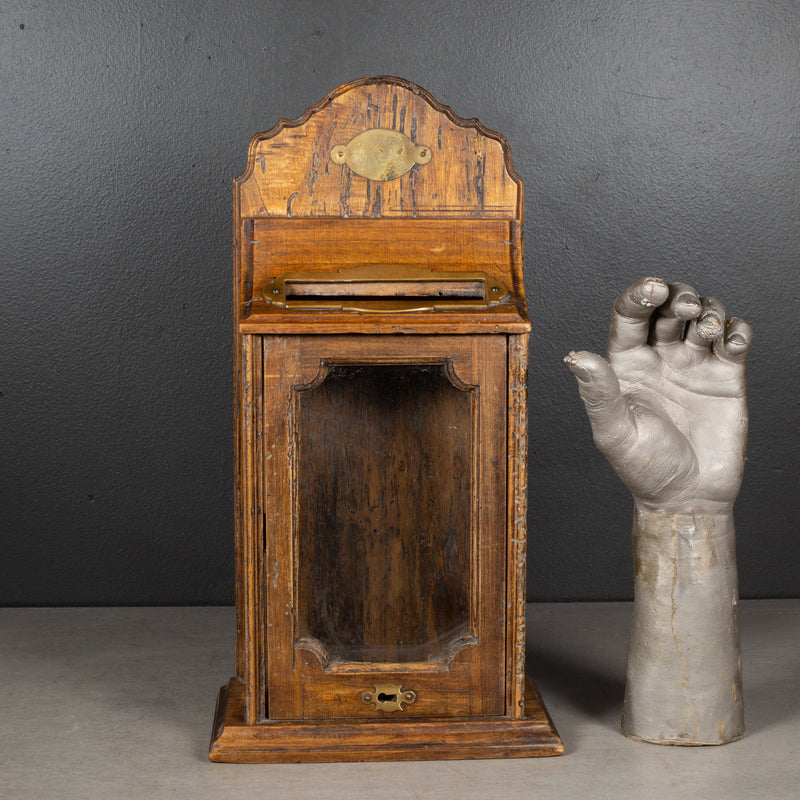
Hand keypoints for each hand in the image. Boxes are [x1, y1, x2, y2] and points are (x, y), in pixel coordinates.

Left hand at [565, 278, 752, 512]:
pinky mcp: (725, 376)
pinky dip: (737, 330)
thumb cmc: (644, 467)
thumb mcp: (615, 431)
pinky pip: (734, 339)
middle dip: (677, 296)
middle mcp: (658, 358)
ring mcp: (692, 364)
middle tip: (685, 309)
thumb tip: (576, 357)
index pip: (629, 315)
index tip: (654, 289)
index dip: (640, 295)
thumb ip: (598, 393)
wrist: (688, 496)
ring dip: (709, 309)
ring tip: (708, 330)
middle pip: (667, 306)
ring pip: (702, 315)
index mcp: (626, 365)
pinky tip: (731, 341)